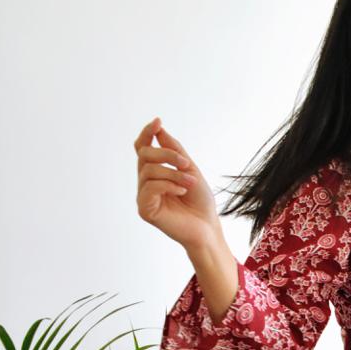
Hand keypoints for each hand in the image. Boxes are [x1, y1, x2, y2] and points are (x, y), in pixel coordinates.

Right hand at [134, 117, 220, 249]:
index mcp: (155, 173)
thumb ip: (174, 150)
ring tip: (190, 183)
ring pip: (148, 170)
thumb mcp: (189, 169)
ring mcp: (144, 196)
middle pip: (144, 155)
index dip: (147, 133)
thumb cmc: (200, 202)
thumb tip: (159, 130)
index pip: (143, 148)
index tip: (158, 122)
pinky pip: (150, 187)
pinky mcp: (145, 210)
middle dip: (167, 155)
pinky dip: (169, 186)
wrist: (207, 227)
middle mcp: (145, 183)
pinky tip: (182, 192)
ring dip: (173, 173)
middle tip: (187, 164)